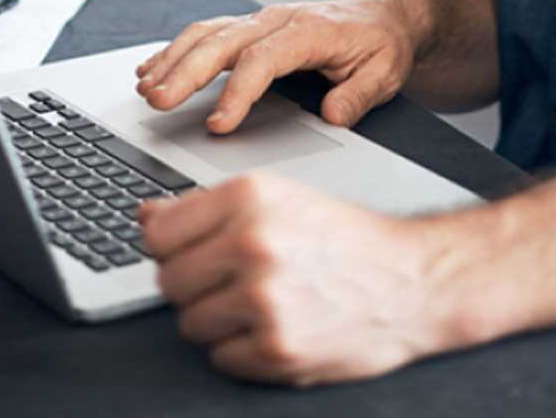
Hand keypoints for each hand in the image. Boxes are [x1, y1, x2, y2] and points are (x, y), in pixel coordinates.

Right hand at [135, 0, 422, 132]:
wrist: (386, 17)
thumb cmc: (382, 45)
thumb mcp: (385, 72)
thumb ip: (359, 94)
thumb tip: (334, 115)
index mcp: (310, 31)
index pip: (264, 60)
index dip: (237, 92)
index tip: (217, 124)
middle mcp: (278, 20)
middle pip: (223, 42)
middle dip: (186, 72)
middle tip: (157, 101)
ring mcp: (261, 21)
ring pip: (207, 34)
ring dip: (173, 59)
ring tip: (146, 88)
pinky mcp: (251, 27)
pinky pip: (207, 33)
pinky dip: (176, 50)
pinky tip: (152, 69)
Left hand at [141, 171, 450, 384]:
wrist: (411, 280)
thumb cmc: (344, 237)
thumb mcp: (279, 197)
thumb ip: (207, 207)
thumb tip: (145, 216)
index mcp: (249, 196)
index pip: (160, 232)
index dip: (170, 246)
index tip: (186, 252)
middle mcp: (252, 242)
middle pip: (169, 280)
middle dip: (194, 284)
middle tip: (233, 279)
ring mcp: (262, 298)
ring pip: (190, 322)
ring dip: (217, 319)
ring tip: (260, 301)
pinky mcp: (276, 348)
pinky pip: (220, 358)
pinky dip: (241, 350)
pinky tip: (275, 326)